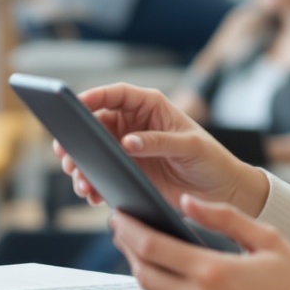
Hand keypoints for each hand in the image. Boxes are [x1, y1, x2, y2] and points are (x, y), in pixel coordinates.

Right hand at [63, 83, 264, 214]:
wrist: (222, 193)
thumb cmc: (212, 160)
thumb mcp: (190, 146)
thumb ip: (159, 142)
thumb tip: (127, 142)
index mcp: (151, 107)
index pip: (117, 94)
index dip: (94, 96)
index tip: (75, 106)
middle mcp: (135, 124)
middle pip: (96, 124)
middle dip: (78, 138)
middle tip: (66, 153)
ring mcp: (129, 149)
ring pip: (94, 151)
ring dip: (82, 165)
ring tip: (80, 181)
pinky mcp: (128, 172)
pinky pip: (102, 174)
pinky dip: (93, 183)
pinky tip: (91, 194)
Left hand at [109, 196, 289, 289]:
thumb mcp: (267, 238)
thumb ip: (223, 217)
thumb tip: (185, 201)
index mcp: (213, 272)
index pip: (152, 247)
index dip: (128, 229)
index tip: (118, 215)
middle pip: (143, 271)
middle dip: (127, 247)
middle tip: (123, 228)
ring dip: (143, 270)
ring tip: (142, 248)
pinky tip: (167, 276)